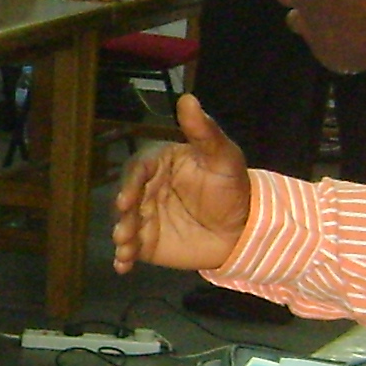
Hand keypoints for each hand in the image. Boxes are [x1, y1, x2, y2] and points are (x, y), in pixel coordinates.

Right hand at [112, 94, 253, 277]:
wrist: (244, 229)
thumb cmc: (231, 186)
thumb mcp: (223, 156)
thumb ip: (204, 131)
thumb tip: (188, 98)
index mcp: (160, 164)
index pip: (139, 168)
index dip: (131, 182)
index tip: (128, 198)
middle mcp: (147, 189)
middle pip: (126, 197)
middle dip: (122, 214)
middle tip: (124, 228)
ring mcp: (145, 216)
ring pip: (126, 223)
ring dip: (121, 235)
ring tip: (125, 247)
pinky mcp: (147, 242)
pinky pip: (131, 249)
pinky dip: (123, 258)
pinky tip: (123, 266)